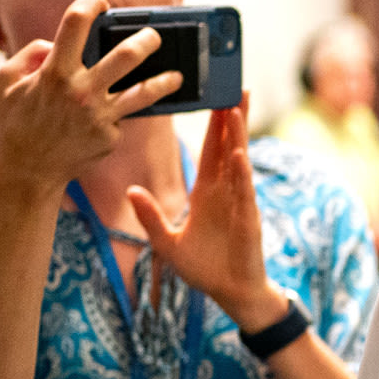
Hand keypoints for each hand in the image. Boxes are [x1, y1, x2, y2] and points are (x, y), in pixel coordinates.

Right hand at [0, 0, 181, 196]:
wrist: (29, 171)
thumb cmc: (16, 121)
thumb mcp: (8, 81)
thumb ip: (30, 53)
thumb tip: (55, 44)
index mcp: (54, 72)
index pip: (75, 24)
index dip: (90, 4)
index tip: (99, 2)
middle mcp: (81, 91)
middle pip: (125, 56)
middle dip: (145, 40)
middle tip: (154, 36)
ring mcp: (99, 115)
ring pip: (142, 92)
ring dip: (164, 81)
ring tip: (177, 77)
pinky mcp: (110, 136)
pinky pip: (120, 117)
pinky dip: (114, 114)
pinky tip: (106, 120)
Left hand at [132, 100, 288, 329]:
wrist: (231, 294)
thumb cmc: (204, 269)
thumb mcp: (166, 242)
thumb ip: (150, 216)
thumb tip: (131, 191)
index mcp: (207, 194)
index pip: (210, 151)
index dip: (213, 125)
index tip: (216, 98)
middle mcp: (225, 193)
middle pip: (228, 146)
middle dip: (231, 117)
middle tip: (234, 85)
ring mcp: (239, 204)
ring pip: (238, 162)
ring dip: (237, 136)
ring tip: (235, 108)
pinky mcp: (247, 220)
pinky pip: (244, 192)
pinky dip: (242, 173)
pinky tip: (238, 154)